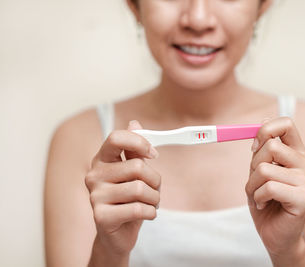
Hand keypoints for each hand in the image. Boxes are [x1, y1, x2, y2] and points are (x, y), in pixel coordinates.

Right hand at [85, 120, 160, 257]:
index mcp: (102, 160)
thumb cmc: (129, 200)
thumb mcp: (135, 173)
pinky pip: (138, 209)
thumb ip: (135, 150)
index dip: (139, 142)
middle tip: (153, 190)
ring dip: (155, 198)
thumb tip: (134, 123)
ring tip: (149, 203)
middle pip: (137, 167)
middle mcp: (94, 175)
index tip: (153, 154)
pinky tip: (146, 215)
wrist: (117, 235)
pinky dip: (151, 213)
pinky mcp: (101, 217)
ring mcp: (95, 196)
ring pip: (141, 189)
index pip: (116, 138)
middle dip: (155, 180)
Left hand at [245, 117, 304, 257]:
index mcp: (297, 154)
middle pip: (271, 146)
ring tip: (260, 196)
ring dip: (252, 185)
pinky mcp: (304, 198)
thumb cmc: (267, 201)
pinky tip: (264, 205)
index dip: (265, 131)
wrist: (275, 234)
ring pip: (264, 169)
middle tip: (257, 182)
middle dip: (253, 166)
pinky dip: (258, 197)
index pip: (286, 124)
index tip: (254, 148)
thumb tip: (264, 119)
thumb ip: (262, 149)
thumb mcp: (259, 170)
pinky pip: (268, 187)